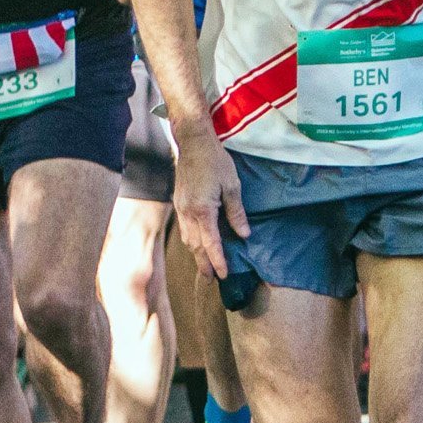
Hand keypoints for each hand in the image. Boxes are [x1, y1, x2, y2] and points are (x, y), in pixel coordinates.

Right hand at [167, 119, 248, 279]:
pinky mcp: (178, 202)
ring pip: (187, 238)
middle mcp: (188, 212)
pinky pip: (183, 228)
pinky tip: (196, 242)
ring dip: (196, 254)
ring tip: (204, 265)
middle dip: (203, 264)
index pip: (211, 244)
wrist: (193, 142)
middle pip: (195, 246)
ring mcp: (181, 207)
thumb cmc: (215, 161)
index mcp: (203, 210)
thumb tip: (244, 235)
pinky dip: (190, 240)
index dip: (218, 261)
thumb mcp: (232, 186)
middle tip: (211, 279)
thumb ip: (236, 213)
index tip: (224, 275)